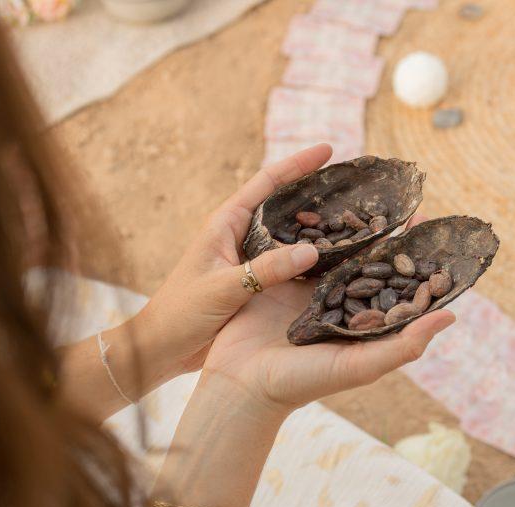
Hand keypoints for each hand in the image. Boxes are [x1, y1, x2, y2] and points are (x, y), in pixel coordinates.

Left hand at [131, 145, 333, 378]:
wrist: (161, 348)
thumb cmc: (181, 313)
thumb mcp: (223, 289)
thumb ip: (265, 271)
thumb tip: (313, 251)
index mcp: (225, 224)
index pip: (266, 183)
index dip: (297, 164)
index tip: (327, 149)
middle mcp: (239, 236)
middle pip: (282, 204)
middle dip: (314, 191)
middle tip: (351, 185)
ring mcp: (248, 260)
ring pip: (288, 235)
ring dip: (316, 226)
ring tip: (353, 218)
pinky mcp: (254, 284)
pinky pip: (288, 263)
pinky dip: (311, 259)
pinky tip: (336, 262)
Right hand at [200, 215, 455, 409]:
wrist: (239, 383)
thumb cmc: (301, 383)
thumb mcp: (357, 367)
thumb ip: (403, 345)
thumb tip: (451, 317)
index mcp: (361, 324)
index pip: (395, 289)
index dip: (417, 266)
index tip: (436, 235)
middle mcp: (338, 304)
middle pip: (368, 262)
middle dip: (387, 236)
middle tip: (408, 203)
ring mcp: (307, 289)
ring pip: (335, 250)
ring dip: (350, 226)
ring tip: (368, 193)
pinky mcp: (278, 278)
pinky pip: (297, 246)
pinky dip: (310, 227)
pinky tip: (320, 200)